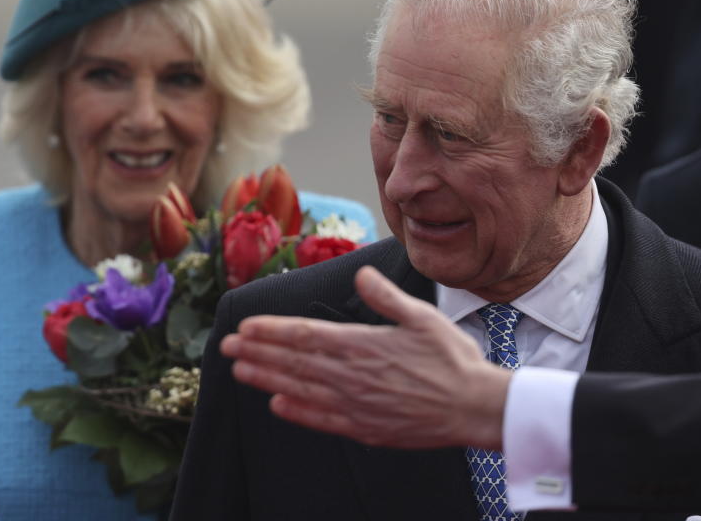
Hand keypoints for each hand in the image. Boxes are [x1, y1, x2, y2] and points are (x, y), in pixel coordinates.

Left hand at [220, 265, 510, 449]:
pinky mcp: (365, 428)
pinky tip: (277, 406)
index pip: (305, 334)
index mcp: (364, 343)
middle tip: (226, 348)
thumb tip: (361, 273)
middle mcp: (353, 374)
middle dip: (257, 353)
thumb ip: (386, 297)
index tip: (245, 326)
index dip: (271, 331)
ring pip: (300, 389)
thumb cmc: (452, 360)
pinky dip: (297, 413)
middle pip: (294, 362)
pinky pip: (322, 420)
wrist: (475, 407)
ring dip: (267, 380)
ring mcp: (357, 404)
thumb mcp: (423, 316)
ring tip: (240, 372)